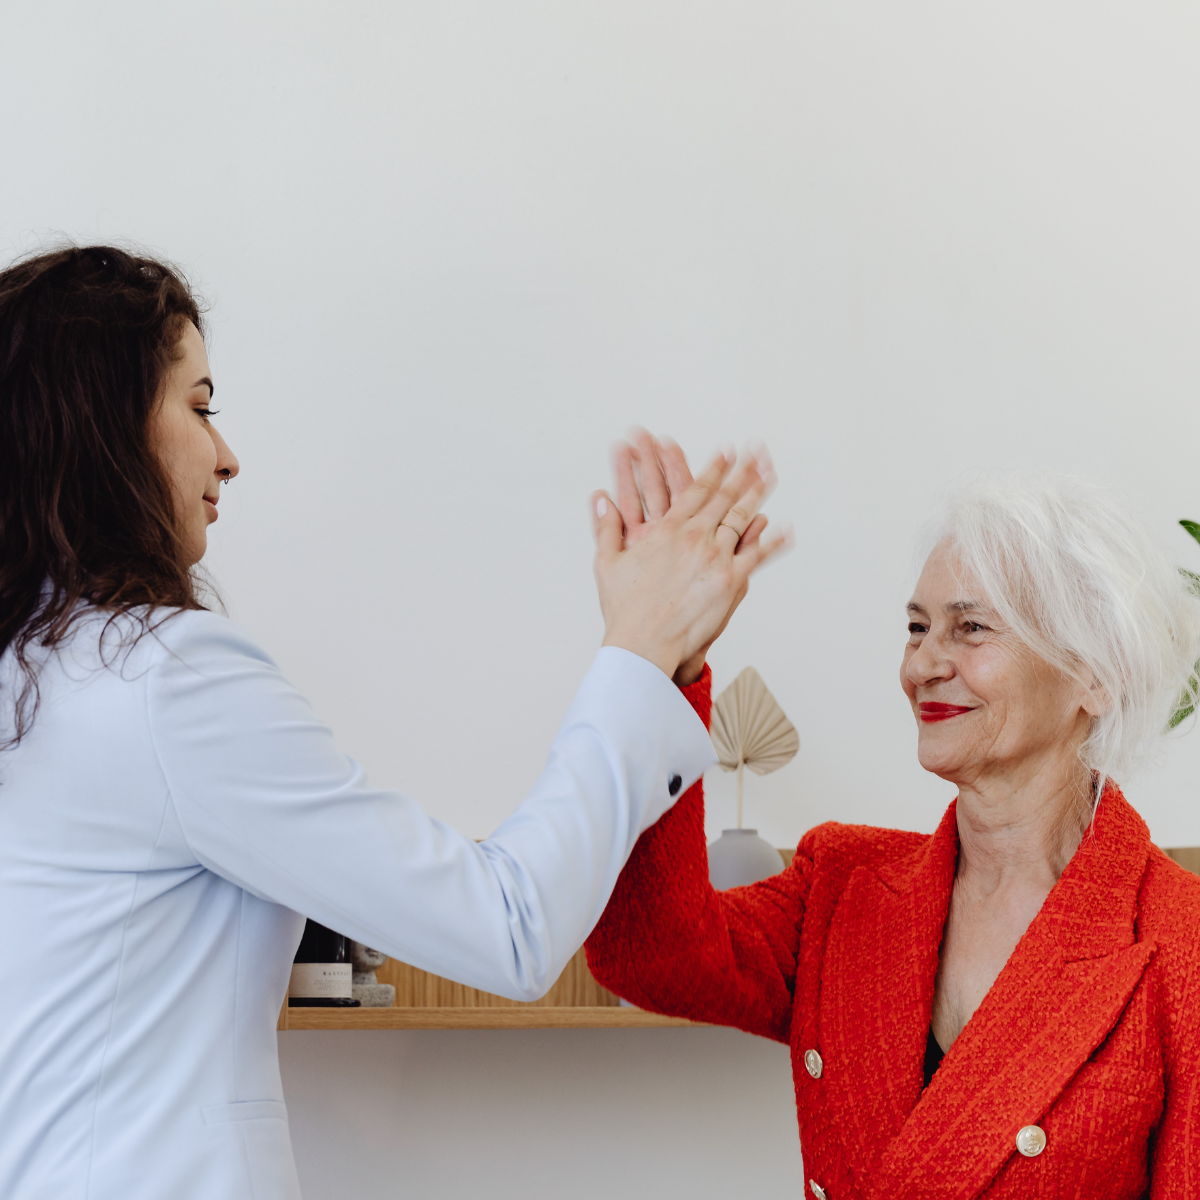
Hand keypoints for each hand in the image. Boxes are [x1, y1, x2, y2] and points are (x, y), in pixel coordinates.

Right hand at [591, 432, 788, 681]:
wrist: (644, 643)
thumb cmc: (625, 608)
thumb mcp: (608, 562)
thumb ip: (607, 527)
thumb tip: (600, 499)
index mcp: (668, 530)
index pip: (697, 490)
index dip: (714, 468)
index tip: (726, 452)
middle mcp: (695, 537)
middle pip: (725, 497)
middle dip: (742, 472)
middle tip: (757, 454)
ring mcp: (715, 557)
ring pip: (742, 518)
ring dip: (757, 494)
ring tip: (769, 476)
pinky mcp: (731, 580)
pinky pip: (757, 555)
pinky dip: (772, 540)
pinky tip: (784, 528)